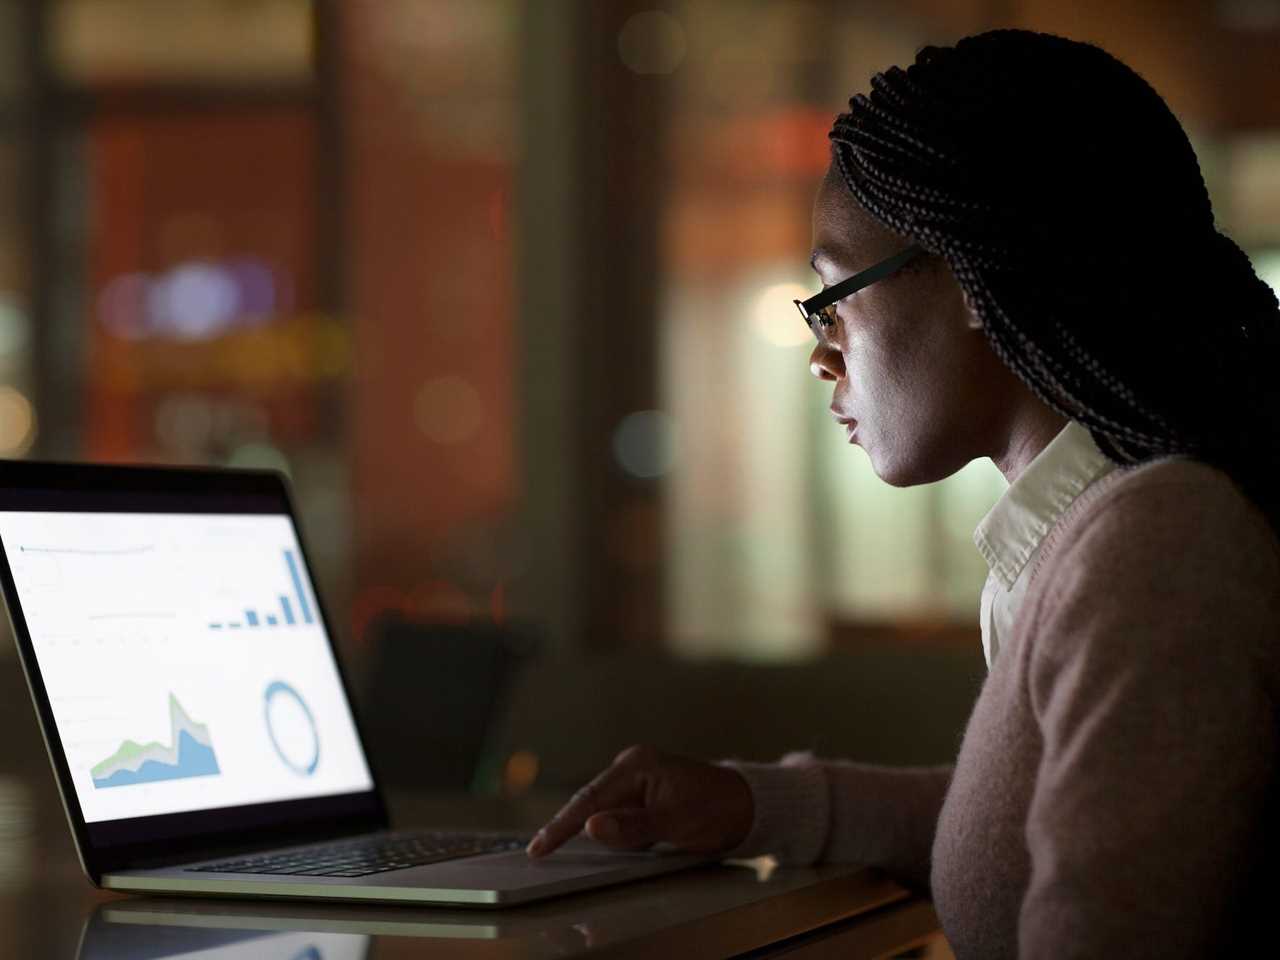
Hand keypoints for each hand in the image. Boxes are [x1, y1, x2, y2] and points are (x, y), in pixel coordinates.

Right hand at [525, 745, 753, 858]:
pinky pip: (616, 812)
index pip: (589, 800)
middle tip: (539, 850)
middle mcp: (633, 767)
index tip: (539, 847)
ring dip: (587, 828)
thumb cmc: (717, 809)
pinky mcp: (645, 793)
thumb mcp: (676, 823)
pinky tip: (596, 839)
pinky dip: (607, 828)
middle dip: (567, 826)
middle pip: (590, 802)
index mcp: (637, 766)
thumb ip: (634, 827)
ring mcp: (638, 779)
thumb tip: (593, 827)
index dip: (561, 826)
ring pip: (602, 809)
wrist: (749, 805)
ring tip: (555, 844)